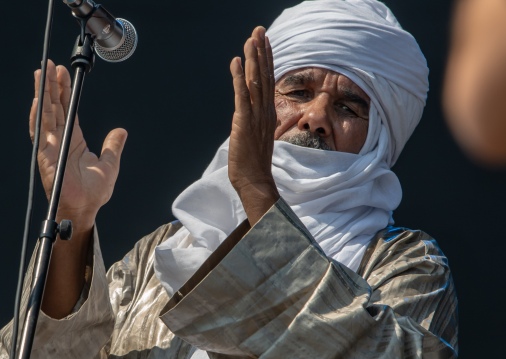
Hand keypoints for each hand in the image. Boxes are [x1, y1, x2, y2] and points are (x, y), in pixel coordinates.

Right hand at [29, 60, 127, 231]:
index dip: (64, 91)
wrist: (84, 209)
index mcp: (73, 140)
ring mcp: (51, 146)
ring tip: (40, 73)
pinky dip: (37, 116)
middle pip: (54, 107)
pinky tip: (37, 101)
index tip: (63, 73)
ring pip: (45, 114)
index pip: (68, 110)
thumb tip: (121, 132)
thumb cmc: (93, 194)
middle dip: (51, 85)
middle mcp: (60, 140)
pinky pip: (39, 132)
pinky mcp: (45, 155)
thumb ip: (113, 146)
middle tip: (49, 64)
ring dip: (42, 94)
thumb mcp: (109, 165)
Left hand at [229, 26, 280, 224]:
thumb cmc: (253, 163)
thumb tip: (249, 114)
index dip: (267, 60)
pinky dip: (238, 77)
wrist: (255, 181)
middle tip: (259, 30)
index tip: (265, 41)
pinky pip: (242, 95)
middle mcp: (265, 111)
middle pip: (264, 75)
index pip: (268, 80)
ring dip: (252, 59)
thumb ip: (253, 121)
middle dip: (261, 51)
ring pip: (255, 81)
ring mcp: (255, 116)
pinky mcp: (244, 122)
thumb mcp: (255, 136)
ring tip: (250, 39)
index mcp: (268, 113)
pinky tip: (236, 62)